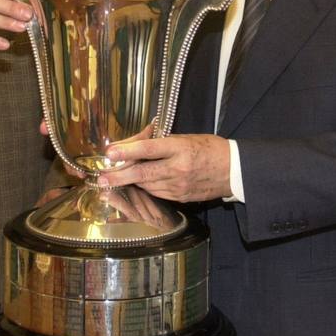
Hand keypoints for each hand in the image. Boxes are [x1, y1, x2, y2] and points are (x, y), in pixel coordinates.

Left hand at [98, 134, 231, 202]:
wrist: (233, 170)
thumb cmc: (209, 148)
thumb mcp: (185, 137)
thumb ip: (160, 141)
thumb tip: (134, 142)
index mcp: (180, 149)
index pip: (149, 149)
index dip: (127, 151)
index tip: (110, 153)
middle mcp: (177, 169)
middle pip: (142, 174)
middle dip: (119, 176)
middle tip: (101, 179)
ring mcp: (178, 186)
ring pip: (146, 185)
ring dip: (130, 181)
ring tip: (114, 178)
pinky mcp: (180, 198)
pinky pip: (156, 193)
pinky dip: (145, 187)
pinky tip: (139, 182)